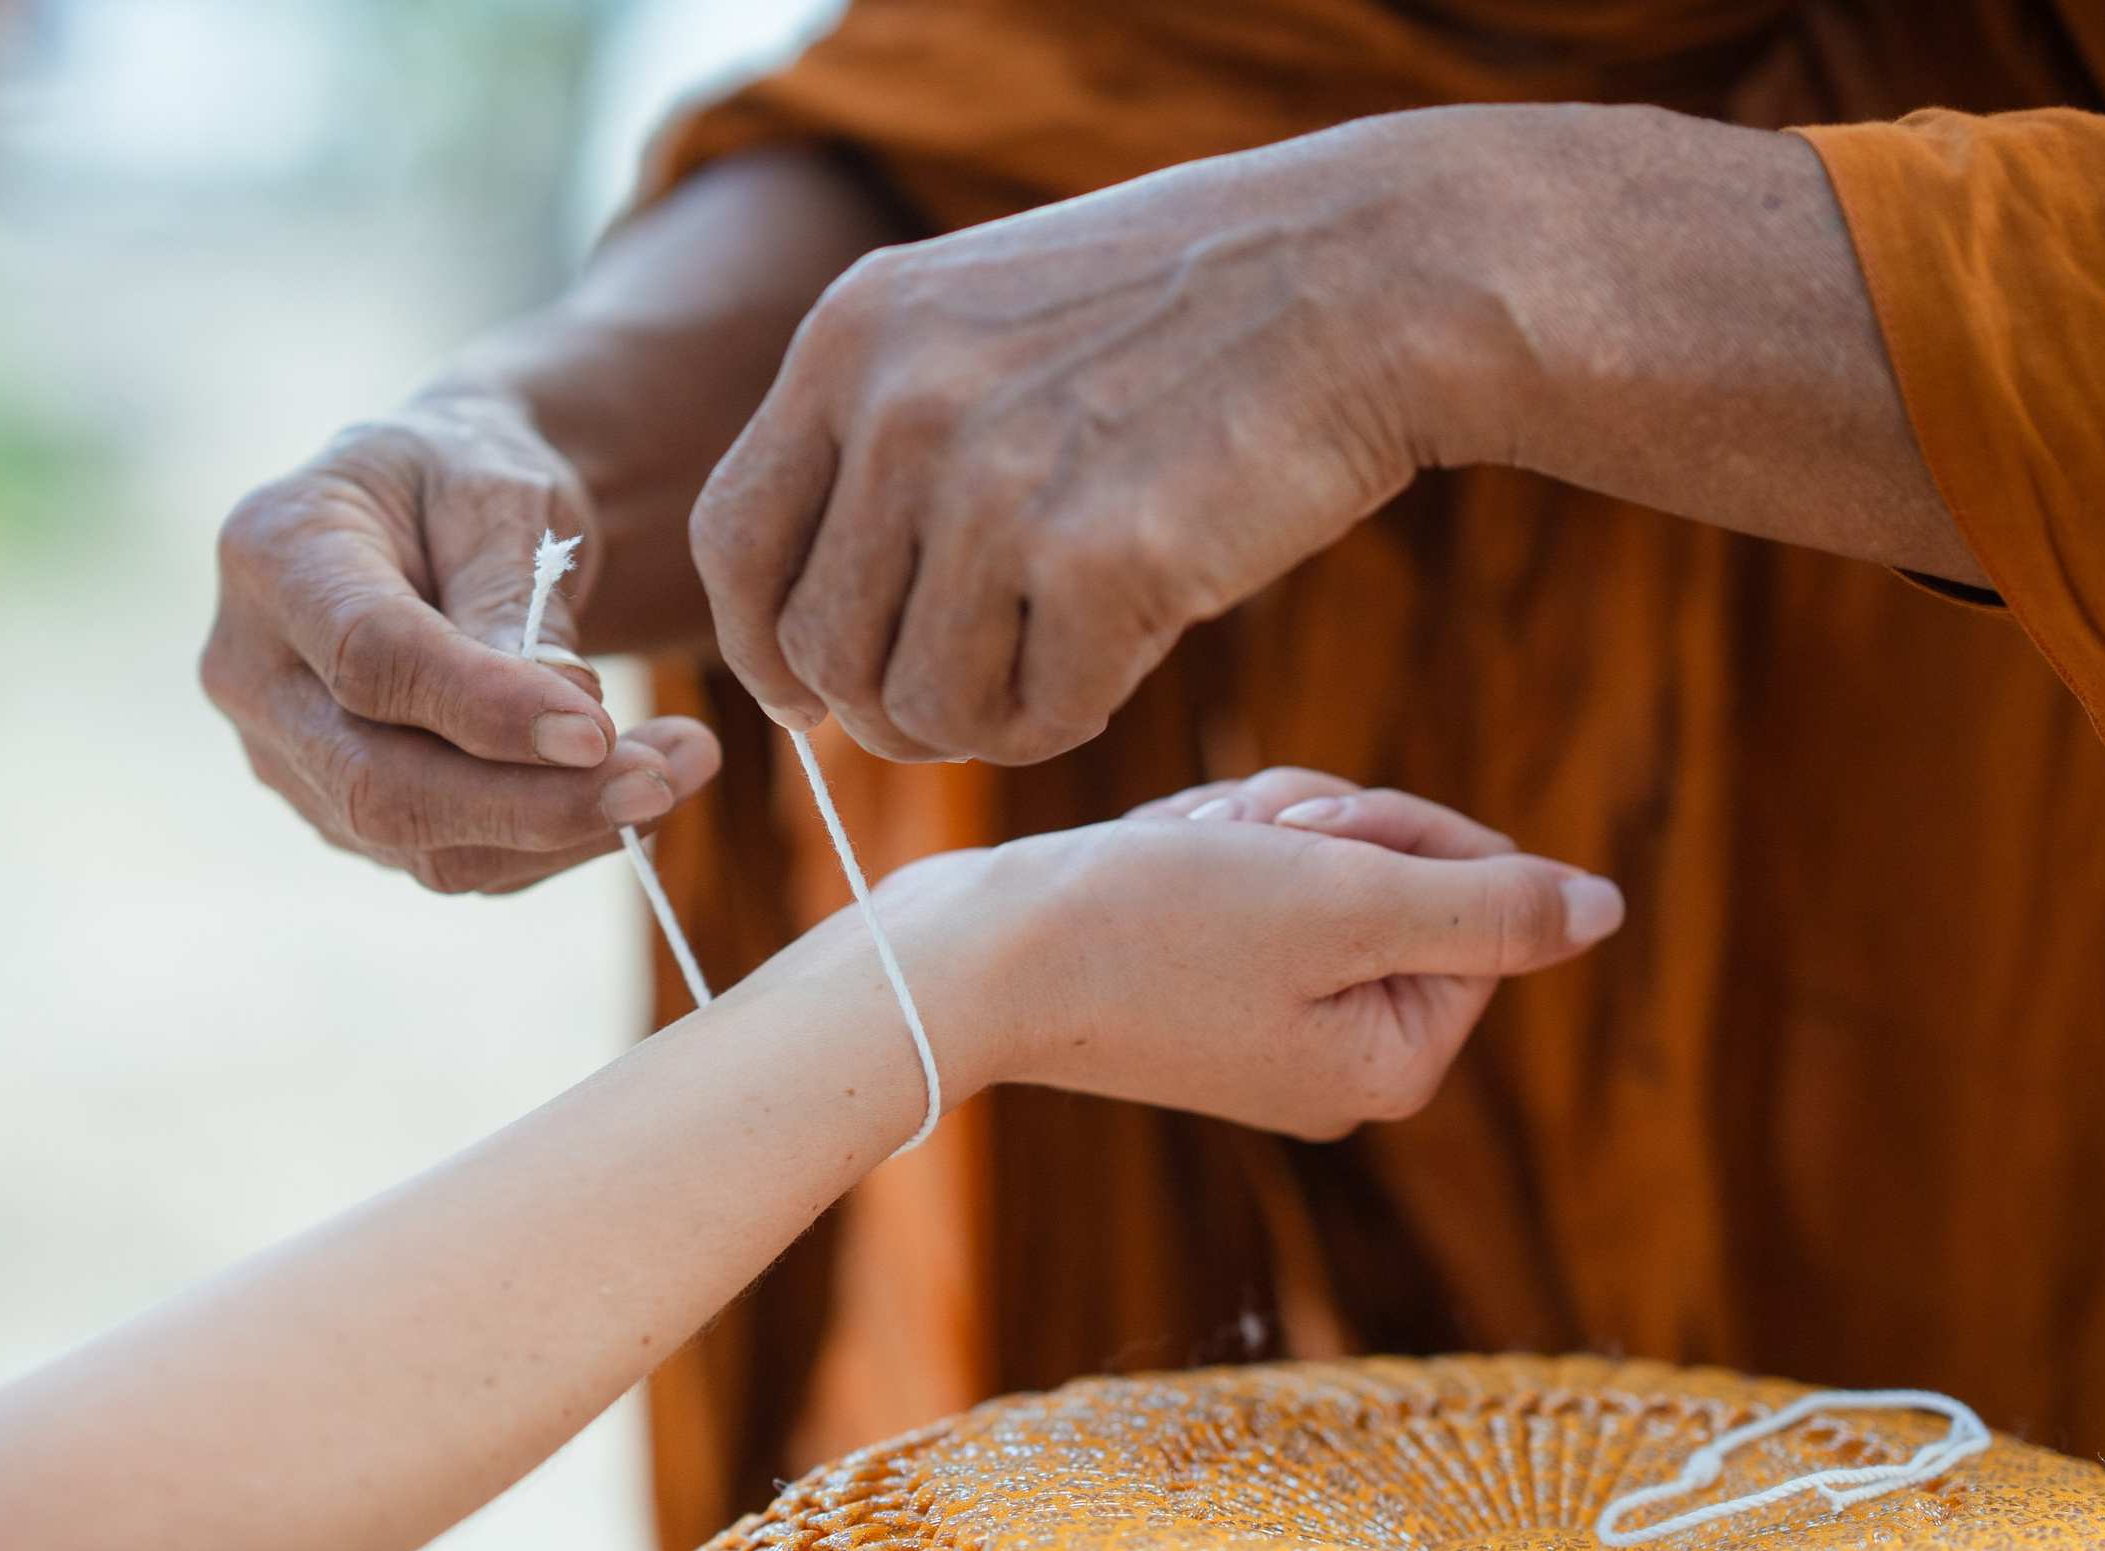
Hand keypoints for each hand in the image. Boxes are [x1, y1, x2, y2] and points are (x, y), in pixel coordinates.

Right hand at [206, 393, 720, 893]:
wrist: (439, 516)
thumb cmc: (470, 483)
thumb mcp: (503, 493)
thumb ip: (515, 598)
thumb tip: (565, 718)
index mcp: (273, 554)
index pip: (367, 660)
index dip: (483, 709)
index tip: (600, 729)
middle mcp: (252, 672)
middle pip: (379, 784)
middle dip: (535, 802)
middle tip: (667, 778)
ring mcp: (289, 758)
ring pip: (423, 846)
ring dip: (567, 829)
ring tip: (682, 767)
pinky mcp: (346, 815)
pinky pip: (456, 860)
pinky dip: (556, 841)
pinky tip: (636, 791)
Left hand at [691, 120, 1471, 764]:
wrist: (1373, 276)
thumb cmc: (1188, 315)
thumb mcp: (986, 320)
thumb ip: (881, 442)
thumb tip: (803, 639)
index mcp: (854, 336)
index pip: (731, 541)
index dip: (761, 646)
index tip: (810, 693)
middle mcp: (902, 405)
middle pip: (820, 651)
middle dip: (886, 707)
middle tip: (973, 696)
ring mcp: (996, 484)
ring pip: (916, 708)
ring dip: (985, 718)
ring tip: (1062, 656)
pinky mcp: (1099, 563)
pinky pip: (1034, 721)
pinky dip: (1076, 712)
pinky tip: (1131, 645)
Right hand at [885, 769, 1622, 1138]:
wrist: (971, 959)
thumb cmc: (1149, 929)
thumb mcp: (1343, 899)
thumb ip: (1490, 907)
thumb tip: (1605, 910)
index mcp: (1389, 1063)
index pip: (1478, 901)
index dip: (1403, 838)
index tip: (1312, 843)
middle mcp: (1333, 1061)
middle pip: (1401, 880)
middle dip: (1322, 831)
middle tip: (1242, 842)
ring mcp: (1261, 1028)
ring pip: (1320, 863)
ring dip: (1254, 829)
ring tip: (1183, 851)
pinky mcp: (1193, 988)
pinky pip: (1247, 877)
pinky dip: (1204, 846)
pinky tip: (1149, 861)